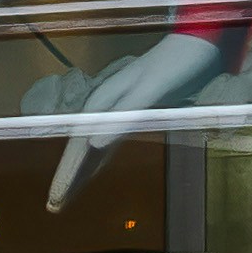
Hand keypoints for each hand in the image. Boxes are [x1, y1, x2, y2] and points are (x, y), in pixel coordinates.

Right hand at [50, 32, 233, 212]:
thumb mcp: (152, 91)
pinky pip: (108, 145)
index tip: (56, 197)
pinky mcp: (134, 115)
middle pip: (79, 148)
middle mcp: (106, 108)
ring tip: (66, 196)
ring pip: (91, 148)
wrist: (198, 46)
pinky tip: (92, 172)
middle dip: (67, 176)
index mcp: (104, 102)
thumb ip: (123, 118)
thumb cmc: (175, 66)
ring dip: (80, 171)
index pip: (78, 145)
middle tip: (53, 206)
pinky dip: (97, 161)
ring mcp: (119, 112)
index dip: (67, 172)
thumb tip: (94, 146)